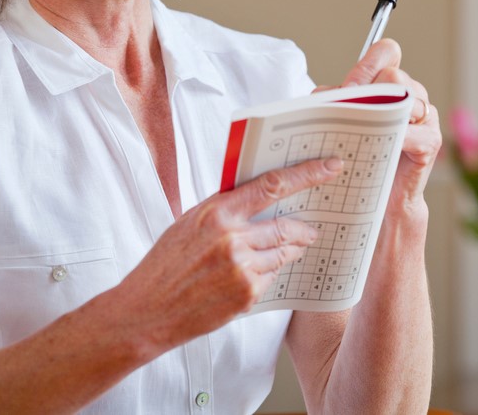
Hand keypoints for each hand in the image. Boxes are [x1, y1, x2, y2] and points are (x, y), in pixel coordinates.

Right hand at [117, 157, 341, 350]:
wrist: (146, 310)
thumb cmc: (165, 263)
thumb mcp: (189, 223)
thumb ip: (225, 209)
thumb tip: (260, 195)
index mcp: (217, 212)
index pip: (273, 185)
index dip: (307, 174)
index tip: (330, 167)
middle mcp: (232, 238)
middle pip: (286, 226)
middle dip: (304, 228)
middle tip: (313, 228)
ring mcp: (241, 268)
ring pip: (284, 254)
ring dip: (291, 251)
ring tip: (288, 250)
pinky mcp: (246, 294)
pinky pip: (272, 278)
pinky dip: (269, 274)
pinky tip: (253, 276)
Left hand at [342, 39, 440, 218]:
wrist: (381, 199)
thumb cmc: (363, 157)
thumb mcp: (346, 122)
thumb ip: (338, 101)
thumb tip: (323, 94)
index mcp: (392, 84)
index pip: (386, 52)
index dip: (367, 64)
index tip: (349, 87)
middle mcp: (412, 95)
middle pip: (393, 74)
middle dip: (366, 91)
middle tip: (347, 111)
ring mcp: (425, 117)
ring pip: (404, 97)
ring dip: (378, 112)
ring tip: (361, 130)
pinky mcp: (431, 142)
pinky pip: (413, 131)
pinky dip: (394, 136)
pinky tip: (380, 145)